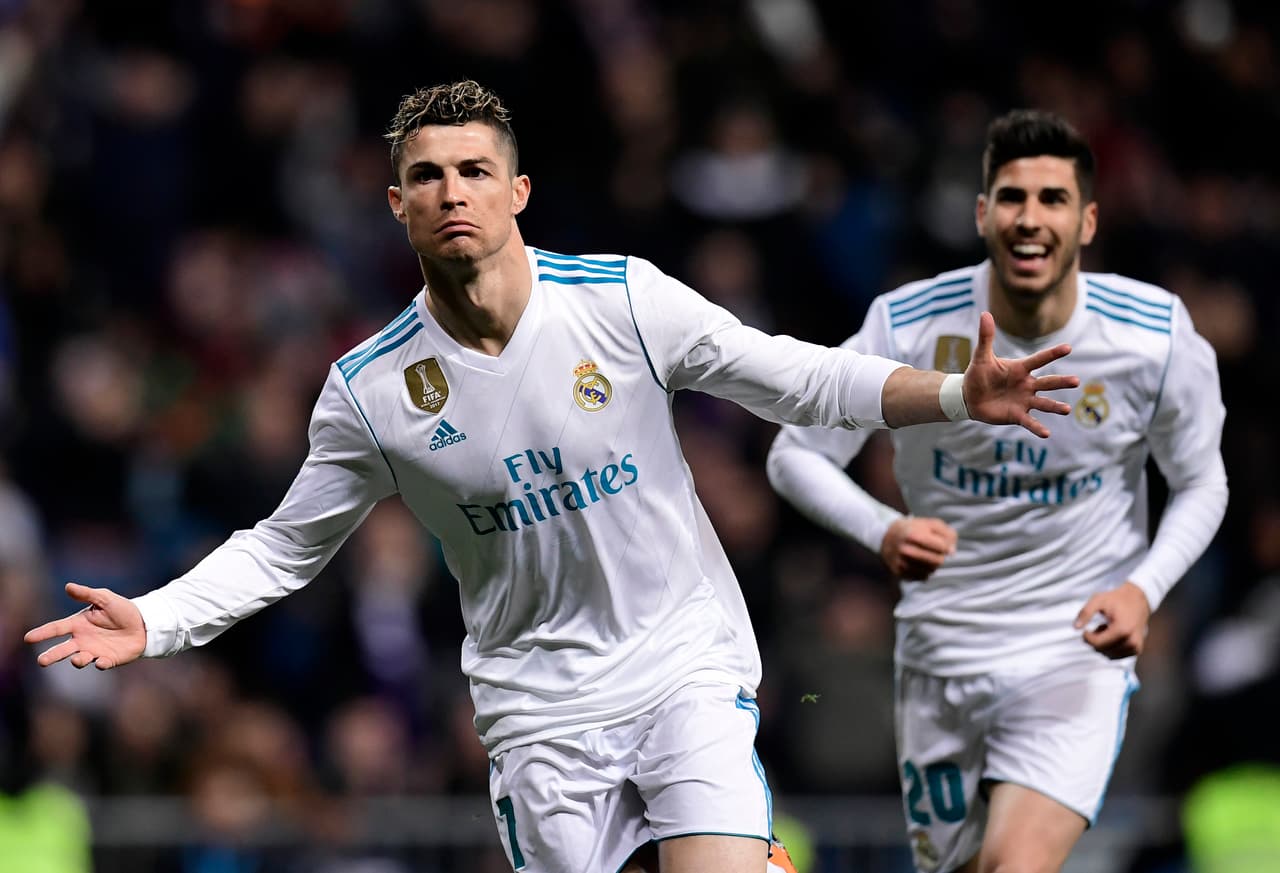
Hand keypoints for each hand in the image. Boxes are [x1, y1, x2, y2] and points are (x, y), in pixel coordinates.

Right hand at [24, 582, 145, 669]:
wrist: (144, 623)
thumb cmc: (122, 609)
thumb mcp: (105, 598)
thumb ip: (86, 594)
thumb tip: (68, 586)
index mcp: (79, 624)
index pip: (57, 628)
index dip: (43, 633)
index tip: (28, 638)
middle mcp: (83, 640)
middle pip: (62, 650)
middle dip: (51, 656)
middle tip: (41, 661)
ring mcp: (95, 651)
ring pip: (79, 659)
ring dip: (77, 660)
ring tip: (77, 659)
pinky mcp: (109, 660)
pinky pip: (101, 664)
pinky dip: (99, 664)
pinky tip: (100, 662)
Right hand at [881, 517, 956, 580]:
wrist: (887, 536)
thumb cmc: (915, 529)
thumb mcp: (931, 524)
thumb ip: (947, 533)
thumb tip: (951, 552)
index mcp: (912, 534)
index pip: (942, 547)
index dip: (947, 546)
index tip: (945, 544)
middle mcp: (905, 549)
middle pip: (938, 561)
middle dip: (941, 556)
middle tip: (936, 551)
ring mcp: (901, 562)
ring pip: (931, 571)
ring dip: (933, 564)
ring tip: (927, 556)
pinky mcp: (899, 572)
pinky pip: (923, 578)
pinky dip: (925, 571)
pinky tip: (920, 563)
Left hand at [963, 311, 1078, 437]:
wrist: (969, 396)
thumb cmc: (978, 374)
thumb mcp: (981, 356)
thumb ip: (986, 337)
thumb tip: (985, 313)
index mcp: (1020, 369)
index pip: (1039, 359)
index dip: (1052, 354)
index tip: (1068, 347)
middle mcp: (1026, 384)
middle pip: (1047, 383)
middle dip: (1061, 382)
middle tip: (1076, 381)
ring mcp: (1023, 400)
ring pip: (1043, 403)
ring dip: (1054, 406)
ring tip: (1066, 410)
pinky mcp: (1016, 415)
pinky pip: (1029, 421)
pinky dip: (1037, 427)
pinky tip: (1046, 433)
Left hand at [1073, 581, 1150, 658]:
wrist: (1138, 600)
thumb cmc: (1116, 599)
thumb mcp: (1098, 600)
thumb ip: (1085, 612)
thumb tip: (1075, 627)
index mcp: (1123, 630)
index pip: (1098, 644)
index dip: (1087, 638)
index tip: (1085, 630)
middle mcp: (1132, 642)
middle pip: (1102, 650)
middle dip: (1095, 640)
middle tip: (1099, 625)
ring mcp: (1135, 648)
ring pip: (1108, 655)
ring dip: (1103, 644)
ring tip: (1107, 629)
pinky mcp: (1136, 650)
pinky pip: (1116, 656)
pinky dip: (1110, 647)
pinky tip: (1113, 635)